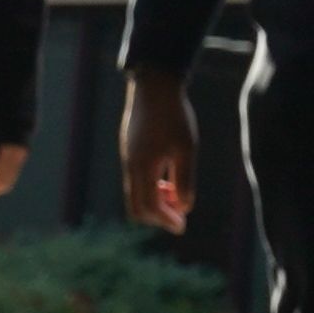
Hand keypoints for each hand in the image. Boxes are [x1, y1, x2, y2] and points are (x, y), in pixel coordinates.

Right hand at [118, 68, 195, 233]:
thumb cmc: (174, 117)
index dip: (165, 220)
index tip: (182, 226)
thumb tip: (183, 208)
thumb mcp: (186, 149)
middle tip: (180, 216)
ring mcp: (127, 158)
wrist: (154, 87)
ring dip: (155, 201)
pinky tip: (168, 178)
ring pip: (135, 194)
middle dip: (158, 216)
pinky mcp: (129, 151)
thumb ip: (185, 180)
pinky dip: (150, 188)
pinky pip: (135, 180)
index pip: (148, 207)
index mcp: (142, 167)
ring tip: (176, 194)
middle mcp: (130, 166)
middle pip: (136, 207)